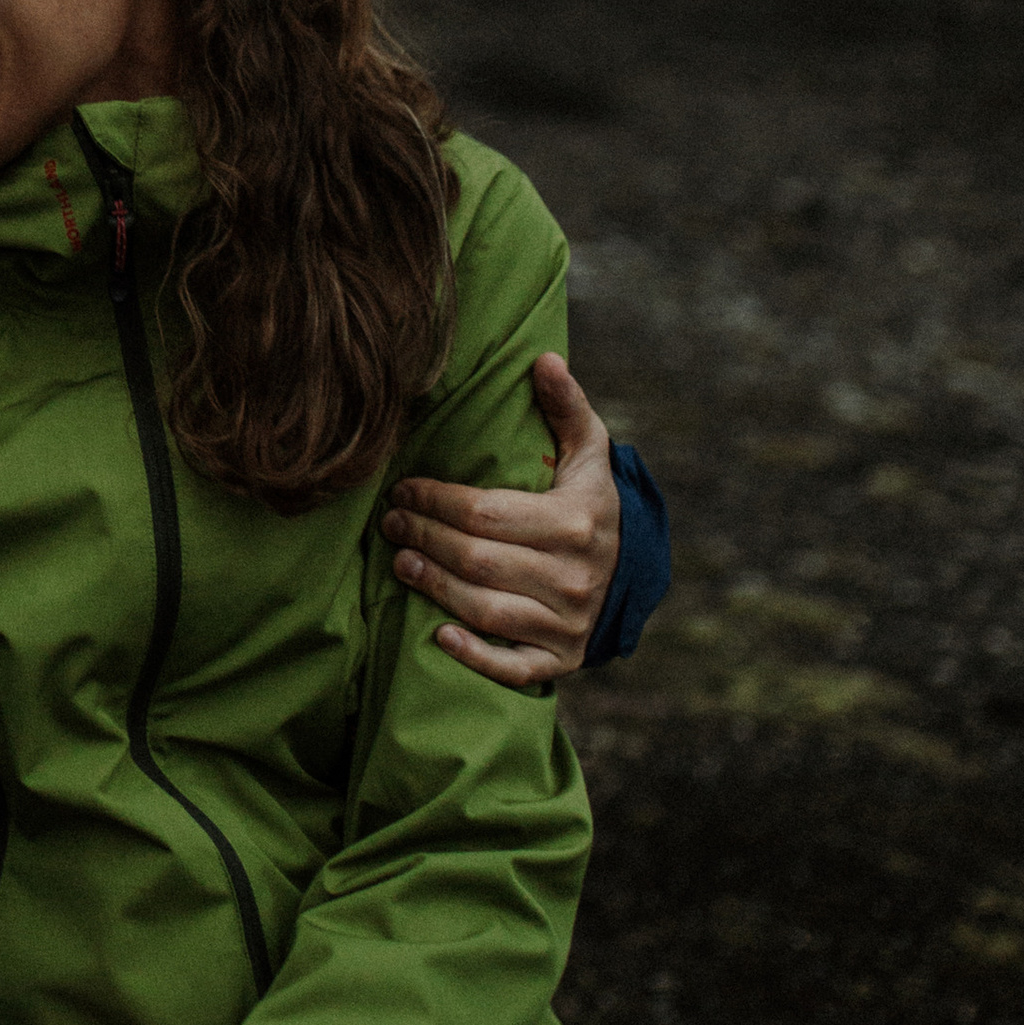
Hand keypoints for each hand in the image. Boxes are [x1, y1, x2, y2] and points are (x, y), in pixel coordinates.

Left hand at [382, 352, 618, 684]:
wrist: (633, 573)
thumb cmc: (592, 504)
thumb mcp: (589, 453)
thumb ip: (566, 406)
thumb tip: (544, 359)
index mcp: (575, 523)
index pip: (487, 512)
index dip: (436, 500)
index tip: (404, 489)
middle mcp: (573, 577)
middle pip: (478, 560)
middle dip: (425, 537)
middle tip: (390, 521)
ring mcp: (567, 624)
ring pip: (485, 609)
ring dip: (434, 586)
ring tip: (399, 561)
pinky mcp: (560, 660)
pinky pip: (512, 665)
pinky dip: (474, 654)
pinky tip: (438, 634)